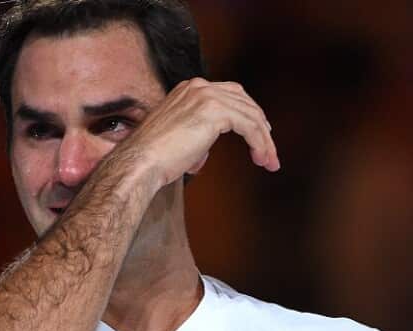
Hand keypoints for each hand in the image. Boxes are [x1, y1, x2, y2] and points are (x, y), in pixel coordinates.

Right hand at [116, 77, 279, 188]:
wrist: (142, 161)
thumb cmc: (155, 158)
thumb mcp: (179, 140)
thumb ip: (195, 137)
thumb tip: (204, 152)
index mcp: (189, 89)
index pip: (230, 94)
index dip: (248, 113)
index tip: (259, 134)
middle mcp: (199, 87)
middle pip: (244, 101)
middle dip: (261, 127)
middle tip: (269, 151)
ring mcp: (207, 96)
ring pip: (251, 115)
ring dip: (264, 140)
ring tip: (269, 161)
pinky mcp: (214, 111)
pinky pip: (249, 126)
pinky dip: (260, 143)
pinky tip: (261, 158)